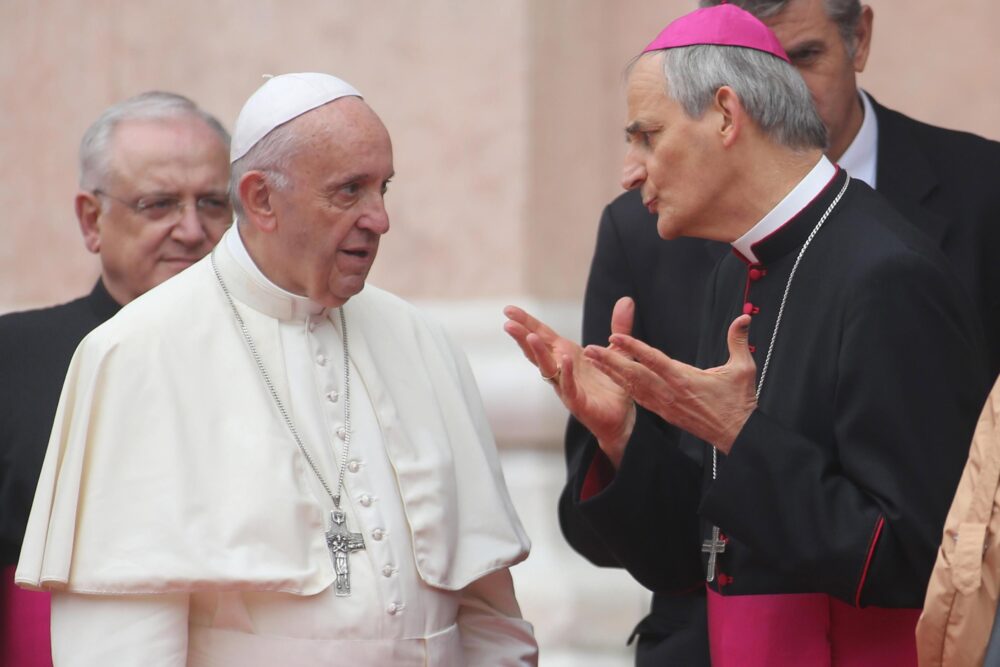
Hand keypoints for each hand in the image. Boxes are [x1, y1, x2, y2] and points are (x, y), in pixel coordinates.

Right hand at [503, 299, 637, 465]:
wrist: (621, 417)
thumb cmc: (612, 385)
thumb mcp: (617, 351)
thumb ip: (620, 326)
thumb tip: (627, 300)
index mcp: (566, 354)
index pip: (542, 335)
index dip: (526, 322)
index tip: (509, 309)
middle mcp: (561, 369)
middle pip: (537, 350)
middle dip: (522, 336)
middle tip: (508, 323)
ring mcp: (566, 386)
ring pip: (547, 368)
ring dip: (538, 353)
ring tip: (529, 337)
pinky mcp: (578, 402)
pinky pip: (569, 386)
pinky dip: (566, 372)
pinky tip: (563, 359)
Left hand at [584, 314, 756, 453]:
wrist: (737, 435)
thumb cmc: (739, 401)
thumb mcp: (743, 369)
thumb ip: (738, 341)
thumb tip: (744, 318)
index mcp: (685, 380)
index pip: (653, 360)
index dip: (633, 347)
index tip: (614, 337)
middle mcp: (669, 393)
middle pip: (634, 374)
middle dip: (609, 361)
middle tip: (588, 349)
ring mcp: (665, 405)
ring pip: (632, 387)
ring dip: (611, 373)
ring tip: (592, 360)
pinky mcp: (665, 412)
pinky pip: (639, 397)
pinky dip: (623, 386)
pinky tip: (612, 378)